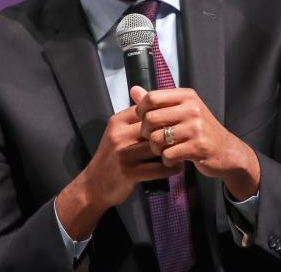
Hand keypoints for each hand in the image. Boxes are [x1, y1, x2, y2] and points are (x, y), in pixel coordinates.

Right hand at [55, 103, 181, 240]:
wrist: (94, 185)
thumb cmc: (111, 156)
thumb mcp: (117, 132)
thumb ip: (134, 118)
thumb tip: (149, 95)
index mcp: (118, 121)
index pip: (146, 111)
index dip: (164, 115)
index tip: (178, 121)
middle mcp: (119, 135)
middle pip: (153, 128)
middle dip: (171, 132)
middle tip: (186, 135)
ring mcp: (123, 154)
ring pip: (157, 147)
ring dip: (174, 150)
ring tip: (184, 150)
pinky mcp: (129, 173)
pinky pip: (157, 168)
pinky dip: (171, 168)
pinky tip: (178, 167)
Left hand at [131, 86, 259, 200]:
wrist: (226, 151)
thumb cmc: (200, 129)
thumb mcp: (182, 110)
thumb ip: (158, 101)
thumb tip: (133, 90)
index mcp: (186, 96)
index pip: (152, 97)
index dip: (141, 110)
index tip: (144, 119)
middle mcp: (192, 108)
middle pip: (151, 118)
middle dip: (146, 132)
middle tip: (152, 138)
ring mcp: (196, 128)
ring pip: (157, 138)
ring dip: (155, 148)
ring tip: (163, 149)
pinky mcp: (198, 147)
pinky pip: (168, 154)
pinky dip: (166, 160)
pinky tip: (173, 158)